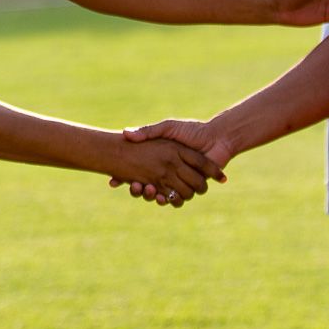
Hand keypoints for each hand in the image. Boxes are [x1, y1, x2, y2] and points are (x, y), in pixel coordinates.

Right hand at [111, 119, 234, 204]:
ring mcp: (177, 181)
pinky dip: (166, 200)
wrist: (216, 138)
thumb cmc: (191, 131)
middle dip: (137, 190)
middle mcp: (166, 172)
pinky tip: (160, 196)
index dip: (123, 178)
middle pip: (145, 187)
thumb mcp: (167, 127)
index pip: (135, 171)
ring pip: (158, 195)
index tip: (112, 182)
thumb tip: (125, 133)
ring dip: (149, 196)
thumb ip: (148, 131)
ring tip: (146, 190)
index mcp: (159, 160)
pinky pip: (175, 199)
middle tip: (132, 187)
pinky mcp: (189, 188)